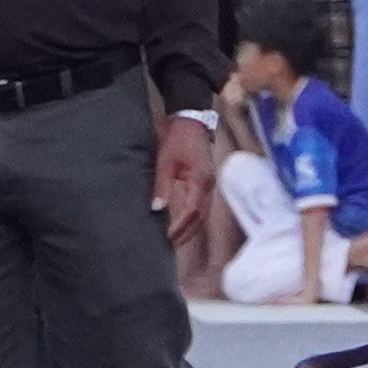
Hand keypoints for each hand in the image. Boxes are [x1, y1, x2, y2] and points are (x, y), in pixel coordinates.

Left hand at [153, 109, 214, 231]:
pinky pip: (201, 207)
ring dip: (190, 229)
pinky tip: (181, 225)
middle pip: (200, 218)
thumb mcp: (165, 161)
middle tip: (168, 247)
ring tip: (174, 242)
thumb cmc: (177, 138)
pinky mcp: (206, 183)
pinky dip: (192, 219)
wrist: (192, 120)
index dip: (178, 227)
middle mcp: (209, 186)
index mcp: (201, 180)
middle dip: (185, 234)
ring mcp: (210, 185)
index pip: (191, 212)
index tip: (165, 238)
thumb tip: (156, 209)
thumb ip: (162, 186)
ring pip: (202, 214)